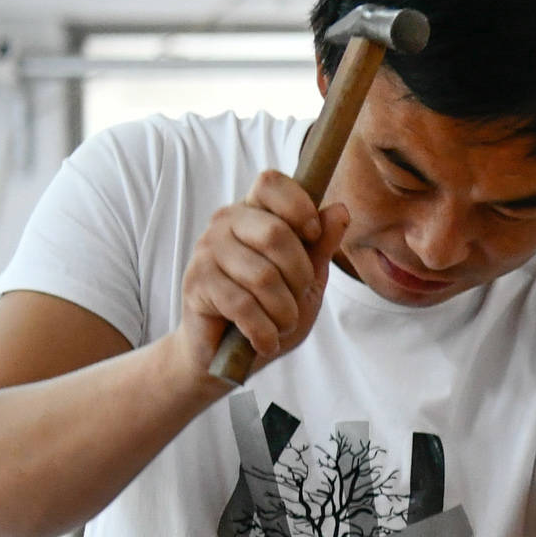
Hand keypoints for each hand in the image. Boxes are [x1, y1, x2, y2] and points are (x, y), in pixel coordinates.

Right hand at [178, 170, 342, 376]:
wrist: (226, 353)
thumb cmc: (269, 310)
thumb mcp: (307, 278)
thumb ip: (321, 244)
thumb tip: (339, 209)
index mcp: (253, 211)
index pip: (271, 183)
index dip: (299, 207)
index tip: (313, 235)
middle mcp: (225, 222)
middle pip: (276, 233)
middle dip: (299, 276)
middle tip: (296, 299)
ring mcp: (206, 250)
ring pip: (263, 277)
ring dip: (284, 312)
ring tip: (281, 324)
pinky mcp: (196, 283)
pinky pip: (243, 306)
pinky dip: (264, 332)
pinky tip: (265, 341)